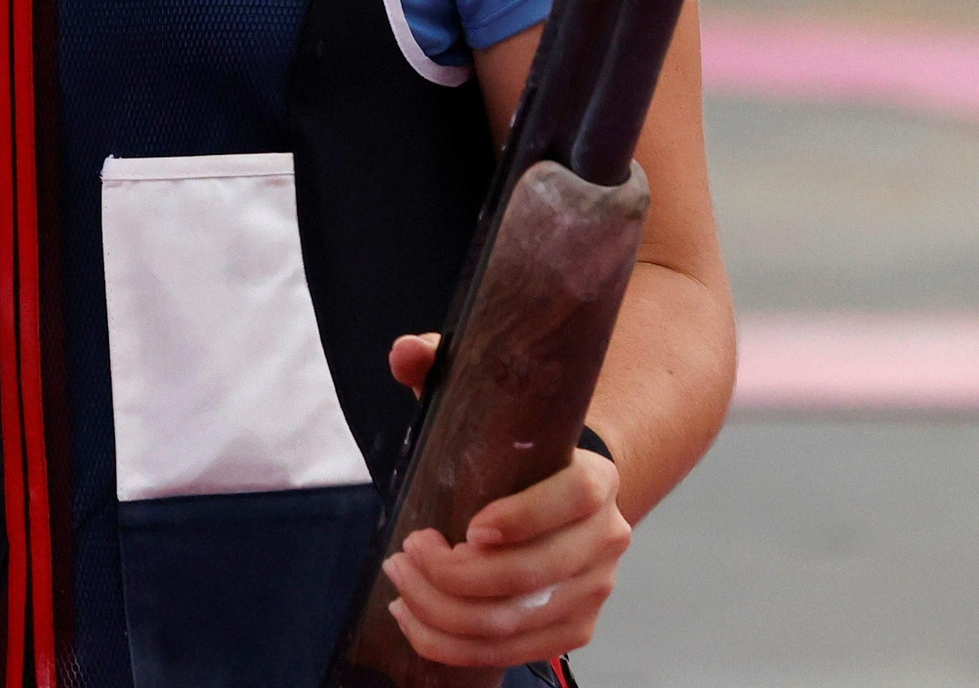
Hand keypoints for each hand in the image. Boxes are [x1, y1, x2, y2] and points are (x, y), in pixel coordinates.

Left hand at [381, 334, 631, 667]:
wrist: (556, 489)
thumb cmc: (510, 442)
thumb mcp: (477, 395)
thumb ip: (440, 361)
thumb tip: (406, 353)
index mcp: (598, 477)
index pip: (576, 497)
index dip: (525, 516)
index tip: (470, 526)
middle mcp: (608, 539)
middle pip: (535, 574)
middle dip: (456, 575)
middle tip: (405, 551)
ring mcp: (594, 590)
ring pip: (516, 621)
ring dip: (445, 612)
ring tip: (400, 582)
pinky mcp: (572, 628)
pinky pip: (514, 653)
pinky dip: (456, 645)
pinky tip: (416, 620)